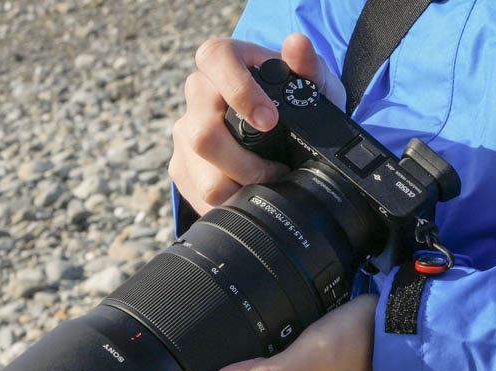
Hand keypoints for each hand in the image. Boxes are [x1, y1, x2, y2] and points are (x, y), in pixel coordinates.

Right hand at [170, 33, 346, 215]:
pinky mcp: (182, 165)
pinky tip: (250, 192)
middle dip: (244, 163)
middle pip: (202, 133)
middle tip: (277, 169)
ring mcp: (185, 131)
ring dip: (240, 187)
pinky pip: (199, 195)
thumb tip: (297, 45)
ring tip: (268, 183)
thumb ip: (308, 65)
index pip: (215, 61)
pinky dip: (231, 201)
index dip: (240, 92)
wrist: (284, 131)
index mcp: (223, 60)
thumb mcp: (312, 83)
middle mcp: (197, 93)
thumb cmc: (296, 98)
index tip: (270, 121)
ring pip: (201, 174)